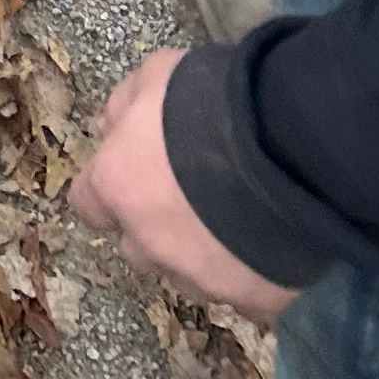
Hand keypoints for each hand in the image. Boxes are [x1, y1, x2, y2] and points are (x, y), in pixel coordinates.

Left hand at [72, 49, 297, 324]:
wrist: (289, 150)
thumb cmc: (210, 103)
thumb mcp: (156, 76)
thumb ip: (125, 106)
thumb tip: (109, 128)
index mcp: (118, 188)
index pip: (88, 204)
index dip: (109, 192)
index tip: (131, 179)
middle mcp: (150, 245)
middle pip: (138, 246)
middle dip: (155, 228)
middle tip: (190, 199)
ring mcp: (202, 280)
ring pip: (188, 276)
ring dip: (200, 255)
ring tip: (236, 222)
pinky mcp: (253, 302)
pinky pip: (243, 297)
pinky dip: (250, 277)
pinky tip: (271, 247)